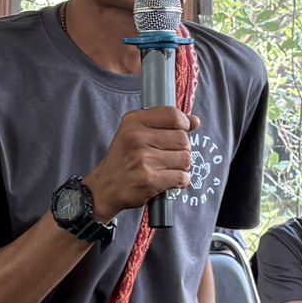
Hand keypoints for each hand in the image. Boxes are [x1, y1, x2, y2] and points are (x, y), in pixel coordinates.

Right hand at [86, 106, 197, 222]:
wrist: (106, 187)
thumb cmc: (124, 159)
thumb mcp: (135, 132)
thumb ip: (164, 123)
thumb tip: (195, 121)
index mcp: (133, 121)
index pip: (172, 115)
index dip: (184, 123)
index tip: (183, 130)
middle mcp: (137, 138)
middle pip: (182, 139)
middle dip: (182, 149)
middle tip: (170, 156)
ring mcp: (143, 159)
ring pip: (185, 159)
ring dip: (182, 166)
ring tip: (168, 168)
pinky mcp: (149, 180)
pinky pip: (182, 177)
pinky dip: (181, 181)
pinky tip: (169, 180)